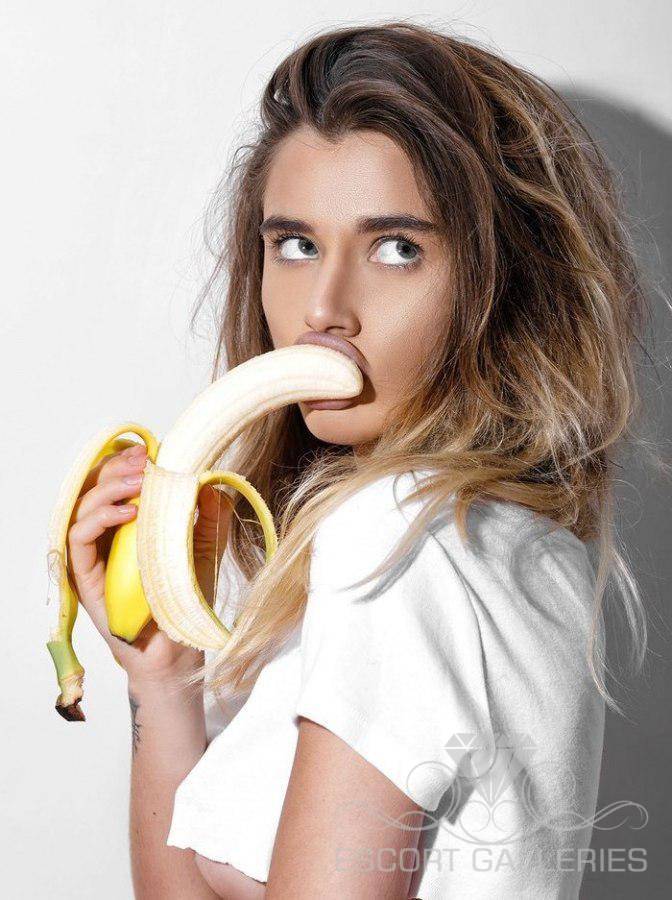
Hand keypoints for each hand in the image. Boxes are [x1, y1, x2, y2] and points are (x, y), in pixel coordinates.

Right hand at [66, 444, 233, 684]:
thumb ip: (210, 517)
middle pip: (95, 489)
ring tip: (140, 482)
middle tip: (144, 459)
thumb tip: (212, 482)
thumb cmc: (184, 600)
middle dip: (117, 467)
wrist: (178, 648)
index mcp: (129, 527)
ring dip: (109, 488)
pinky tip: (127, 512)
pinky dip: (99, 519)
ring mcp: (93, 557)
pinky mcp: (85, 578)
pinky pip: (79, 540)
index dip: (127, 463)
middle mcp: (106, 538)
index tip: (150, 449)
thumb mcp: (205, 549)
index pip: (116, 484)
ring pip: (82, 508)